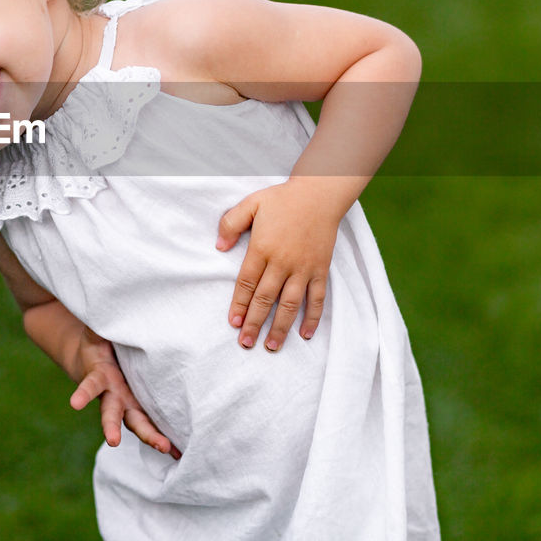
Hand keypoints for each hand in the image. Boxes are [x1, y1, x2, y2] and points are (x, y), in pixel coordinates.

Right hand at [70, 333, 180, 458]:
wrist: (101, 356)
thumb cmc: (103, 339)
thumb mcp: (101, 328)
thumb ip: (105, 321)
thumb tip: (107, 290)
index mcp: (102, 376)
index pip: (90, 385)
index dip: (83, 393)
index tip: (74, 403)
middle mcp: (113, 393)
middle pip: (112, 412)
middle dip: (112, 426)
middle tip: (113, 440)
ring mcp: (128, 402)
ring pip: (136, 422)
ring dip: (148, 436)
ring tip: (164, 450)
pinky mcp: (140, 404)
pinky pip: (151, 421)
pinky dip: (162, 436)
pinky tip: (180, 452)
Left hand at [216, 181, 336, 351]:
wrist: (319, 193)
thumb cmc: (282, 199)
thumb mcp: (250, 203)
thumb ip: (231, 224)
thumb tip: (219, 247)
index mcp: (263, 248)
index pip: (247, 283)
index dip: (240, 305)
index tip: (233, 323)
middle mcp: (283, 262)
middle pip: (266, 299)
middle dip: (255, 323)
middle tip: (245, 343)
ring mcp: (303, 268)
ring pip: (290, 304)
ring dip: (280, 328)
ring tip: (271, 346)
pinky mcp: (321, 269)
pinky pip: (317, 298)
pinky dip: (313, 317)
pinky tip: (305, 334)